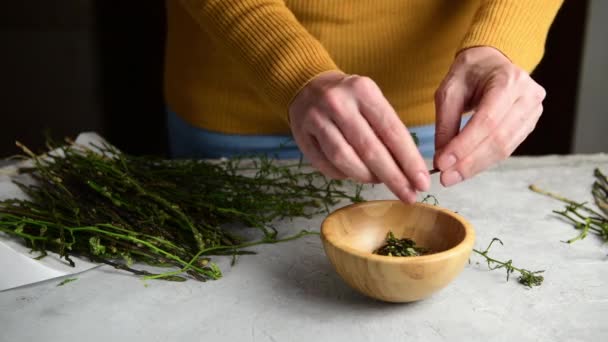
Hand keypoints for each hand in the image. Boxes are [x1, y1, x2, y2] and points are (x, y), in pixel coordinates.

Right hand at [289, 71, 429, 202]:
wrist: (307, 84)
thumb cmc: (349, 98)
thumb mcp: (371, 100)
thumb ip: (388, 130)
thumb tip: (409, 170)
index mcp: (363, 90)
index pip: (392, 130)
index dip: (409, 160)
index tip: (422, 181)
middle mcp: (338, 103)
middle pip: (369, 149)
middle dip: (393, 177)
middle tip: (408, 195)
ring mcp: (316, 119)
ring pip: (345, 159)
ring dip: (366, 177)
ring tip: (379, 181)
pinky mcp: (301, 135)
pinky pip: (325, 165)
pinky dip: (343, 175)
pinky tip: (353, 174)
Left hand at [434, 46, 545, 185]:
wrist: (492, 62)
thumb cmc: (470, 72)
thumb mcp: (449, 89)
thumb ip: (446, 122)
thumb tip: (442, 158)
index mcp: (509, 80)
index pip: (487, 120)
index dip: (465, 145)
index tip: (443, 163)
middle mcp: (528, 96)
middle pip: (498, 138)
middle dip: (469, 162)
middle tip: (446, 177)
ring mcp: (533, 112)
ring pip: (504, 148)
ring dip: (476, 166)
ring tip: (452, 177)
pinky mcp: (529, 125)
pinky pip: (507, 149)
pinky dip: (484, 161)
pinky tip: (466, 169)